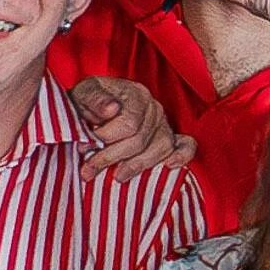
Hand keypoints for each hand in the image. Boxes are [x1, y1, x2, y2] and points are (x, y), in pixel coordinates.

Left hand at [71, 74, 194, 180]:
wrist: (89, 108)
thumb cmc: (87, 103)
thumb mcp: (83, 94)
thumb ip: (96, 100)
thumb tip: (112, 110)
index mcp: (135, 93)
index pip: (129, 124)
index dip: (106, 140)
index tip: (85, 146)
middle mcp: (153, 107)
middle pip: (141, 140)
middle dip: (113, 157)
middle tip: (89, 168)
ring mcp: (163, 122)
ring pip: (162, 147)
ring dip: (137, 164)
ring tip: (117, 175)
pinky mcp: (168, 136)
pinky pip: (186, 145)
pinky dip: (181, 156)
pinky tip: (169, 166)